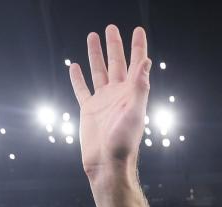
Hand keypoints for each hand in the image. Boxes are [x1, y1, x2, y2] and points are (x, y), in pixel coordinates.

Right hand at [69, 25, 150, 181]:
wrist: (107, 163)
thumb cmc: (124, 142)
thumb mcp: (136, 112)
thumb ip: (140, 87)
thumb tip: (146, 62)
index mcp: (132, 93)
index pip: (136, 64)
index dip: (138, 47)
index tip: (138, 30)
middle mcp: (118, 94)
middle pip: (116, 63)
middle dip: (115, 45)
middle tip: (112, 28)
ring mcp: (103, 101)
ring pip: (98, 71)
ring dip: (96, 55)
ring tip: (93, 36)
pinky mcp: (89, 109)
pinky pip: (82, 89)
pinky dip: (78, 77)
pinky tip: (75, 66)